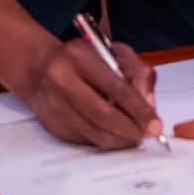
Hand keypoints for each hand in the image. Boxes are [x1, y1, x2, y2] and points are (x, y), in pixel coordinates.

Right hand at [15, 36, 160, 149]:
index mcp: (79, 57)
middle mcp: (62, 80)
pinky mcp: (51, 125)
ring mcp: (53, 105)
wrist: (38, 68)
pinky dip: (103, 142)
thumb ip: (136, 73)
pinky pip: (83, 140)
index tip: (155, 125)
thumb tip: (149, 106)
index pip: (115, 87)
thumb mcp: (112, 52)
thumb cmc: (83, 58)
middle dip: (130, 129)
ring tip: (134, 138)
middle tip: (146, 136)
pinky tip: (114, 137)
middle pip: (103, 114)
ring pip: (93, 132)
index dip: (138, 109)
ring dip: (119, 140)